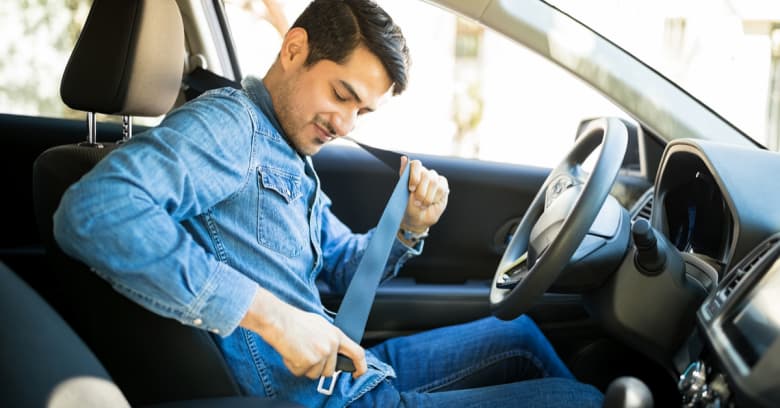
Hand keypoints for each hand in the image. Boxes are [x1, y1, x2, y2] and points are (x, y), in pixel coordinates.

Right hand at [240, 288, 366, 378]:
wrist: (280, 321)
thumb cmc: (296, 321)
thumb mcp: (321, 326)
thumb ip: (330, 339)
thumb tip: (333, 350)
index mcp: (336, 335)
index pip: (357, 353)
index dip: (360, 366)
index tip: (357, 373)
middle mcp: (331, 346)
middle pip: (330, 371)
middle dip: (318, 368)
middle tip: (306, 354)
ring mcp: (320, 355)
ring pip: (315, 374)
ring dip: (305, 368)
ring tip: (298, 351)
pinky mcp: (308, 362)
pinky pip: (300, 373)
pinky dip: (294, 366)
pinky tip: (291, 353)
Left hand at [399, 156, 448, 233]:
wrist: (418, 219)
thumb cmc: (408, 206)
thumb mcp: (402, 193)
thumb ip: (404, 175)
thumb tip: (404, 158)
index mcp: (412, 173)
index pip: (416, 164)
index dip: (414, 175)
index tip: (411, 189)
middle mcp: (424, 173)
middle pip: (425, 174)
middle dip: (421, 191)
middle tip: (417, 202)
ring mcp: (434, 179)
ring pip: (434, 182)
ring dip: (427, 197)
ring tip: (422, 205)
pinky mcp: (443, 185)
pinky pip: (441, 189)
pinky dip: (435, 198)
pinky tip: (431, 203)